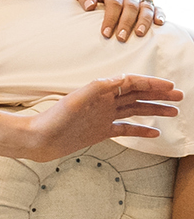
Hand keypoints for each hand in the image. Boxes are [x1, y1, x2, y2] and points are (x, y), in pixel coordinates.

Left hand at [24, 74, 179, 159]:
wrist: (39, 140)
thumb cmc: (54, 119)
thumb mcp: (76, 99)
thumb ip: (99, 87)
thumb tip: (121, 78)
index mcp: (99, 91)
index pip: (131, 83)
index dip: (151, 83)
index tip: (170, 86)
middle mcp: (103, 102)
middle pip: (136, 94)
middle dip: (158, 94)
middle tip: (180, 96)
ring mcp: (103, 117)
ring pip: (134, 110)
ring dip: (154, 109)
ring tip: (174, 111)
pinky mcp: (100, 131)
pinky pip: (125, 128)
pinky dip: (140, 129)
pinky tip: (156, 132)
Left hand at [78, 0, 161, 41]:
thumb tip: (89, 6)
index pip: (114, 4)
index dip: (110, 19)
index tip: (105, 33)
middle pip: (131, 7)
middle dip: (126, 23)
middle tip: (120, 38)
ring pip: (146, 7)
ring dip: (144, 21)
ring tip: (139, 34)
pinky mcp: (149, 2)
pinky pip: (158, 7)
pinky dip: (160, 15)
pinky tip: (159, 24)